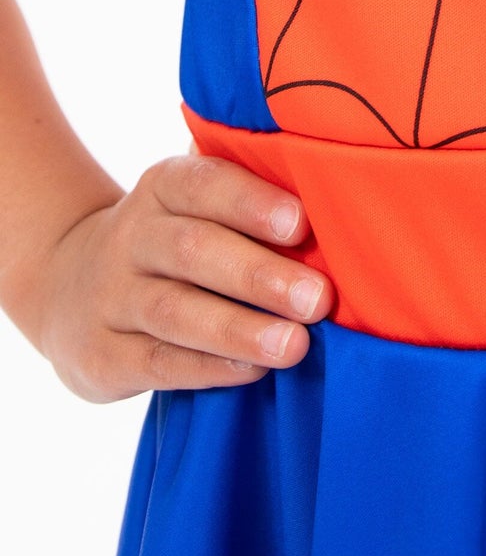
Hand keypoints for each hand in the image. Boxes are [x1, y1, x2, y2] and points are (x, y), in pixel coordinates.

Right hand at [28, 148, 334, 401]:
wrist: (70, 288)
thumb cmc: (177, 240)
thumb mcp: (200, 206)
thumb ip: (257, 198)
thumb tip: (344, 198)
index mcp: (164, 186)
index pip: (203, 184)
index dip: (251, 202)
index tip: (302, 223)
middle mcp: (131, 235)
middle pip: (192, 250)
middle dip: (260, 275)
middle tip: (318, 299)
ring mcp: (111, 296)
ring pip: (174, 310)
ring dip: (239, 329)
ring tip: (294, 345)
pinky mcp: (101, 353)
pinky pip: (157, 361)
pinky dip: (207, 368)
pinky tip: (252, 371)